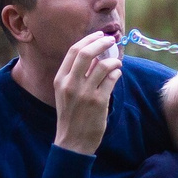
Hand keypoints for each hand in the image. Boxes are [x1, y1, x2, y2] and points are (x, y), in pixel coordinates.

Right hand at [52, 29, 123, 155]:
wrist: (72, 142)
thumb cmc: (71, 116)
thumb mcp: (65, 94)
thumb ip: (76, 75)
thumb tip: (95, 56)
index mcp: (60, 80)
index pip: (73, 51)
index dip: (88, 40)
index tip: (99, 35)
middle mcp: (70, 84)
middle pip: (87, 53)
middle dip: (101, 42)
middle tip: (111, 40)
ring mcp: (85, 93)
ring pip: (103, 65)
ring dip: (114, 60)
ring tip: (117, 63)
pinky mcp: (99, 102)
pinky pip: (112, 79)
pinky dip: (117, 73)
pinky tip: (117, 74)